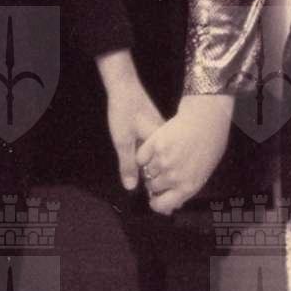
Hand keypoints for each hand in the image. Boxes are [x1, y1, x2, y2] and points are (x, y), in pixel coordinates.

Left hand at [103, 71, 164, 191]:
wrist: (124, 86)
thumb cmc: (124, 112)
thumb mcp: (122, 141)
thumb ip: (127, 164)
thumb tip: (131, 187)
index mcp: (162, 144)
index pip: (166, 171)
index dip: (164, 188)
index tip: (162, 204)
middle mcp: (167, 140)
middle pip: (167, 166)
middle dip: (164, 182)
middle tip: (160, 202)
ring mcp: (165, 133)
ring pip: (164, 158)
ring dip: (160, 171)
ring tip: (157, 189)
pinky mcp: (159, 129)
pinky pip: (161, 150)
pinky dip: (157, 160)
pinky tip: (150, 167)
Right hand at [135, 94, 232, 214]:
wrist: (206, 119)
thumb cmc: (209, 145)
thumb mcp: (203, 173)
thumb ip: (185, 187)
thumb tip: (172, 201)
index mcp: (187, 187)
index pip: (161, 205)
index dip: (156, 203)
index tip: (155, 198)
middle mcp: (173, 177)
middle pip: (152, 187)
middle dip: (155, 181)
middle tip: (162, 171)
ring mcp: (162, 161)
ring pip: (146, 172)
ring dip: (150, 167)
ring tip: (162, 156)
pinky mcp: (154, 145)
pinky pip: (140, 157)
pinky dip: (143, 156)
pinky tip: (153, 150)